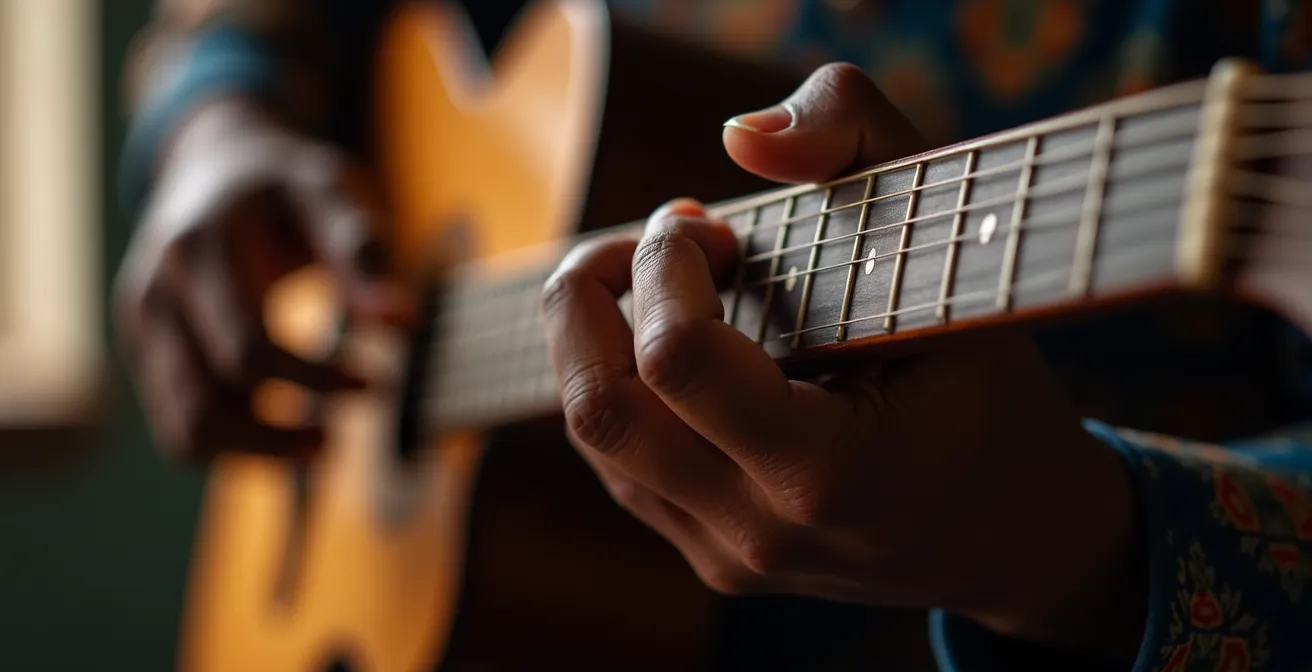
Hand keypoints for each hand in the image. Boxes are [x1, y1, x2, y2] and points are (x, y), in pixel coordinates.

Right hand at [114, 97, 414, 462]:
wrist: (214, 164)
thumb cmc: (281, 183)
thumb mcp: (327, 192)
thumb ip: (361, 251)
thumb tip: (400, 319)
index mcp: (195, 250)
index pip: (247, 351)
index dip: (317, 381)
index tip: (377, 383)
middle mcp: (153, 296)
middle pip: (205, 408)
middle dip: (281, 436)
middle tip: (344, 437)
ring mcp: (140, 330)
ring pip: (185, 432)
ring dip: (257, 454)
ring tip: (324, 444)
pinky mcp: (146, 355)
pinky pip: (180, 427)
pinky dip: (235, 448)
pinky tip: (288, 436)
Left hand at [541, 64, 1145, 657]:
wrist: (1018, 533)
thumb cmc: (990, 388)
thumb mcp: (959, 246)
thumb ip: (861, 141)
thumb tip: (740, 135)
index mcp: (828, 470)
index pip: (676, 357)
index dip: (665, 265)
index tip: (712, 231)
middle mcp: (762, 529)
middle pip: (599, 408)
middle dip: (583, 296)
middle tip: (643, 244)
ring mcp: (728, 556)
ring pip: (594, 436)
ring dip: (593, 337)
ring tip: (659, 281)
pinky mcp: (711, 558)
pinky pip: (618, 465)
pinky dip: (617, 383)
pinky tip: (669, 340)